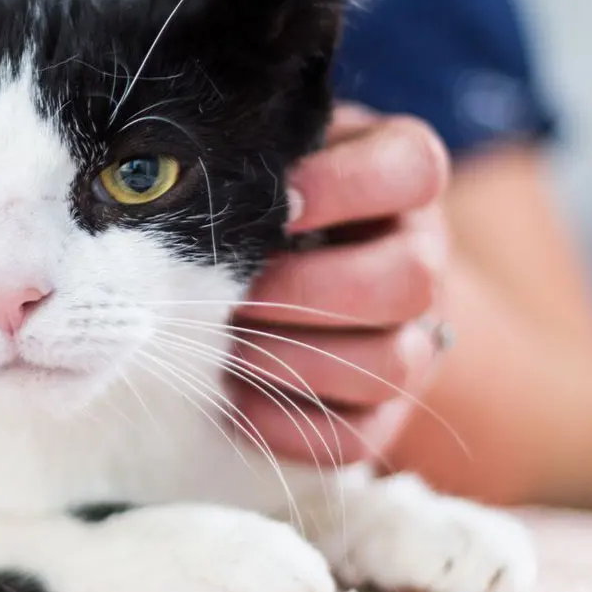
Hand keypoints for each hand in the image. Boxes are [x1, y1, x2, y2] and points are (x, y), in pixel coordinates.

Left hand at [228, 105, 451, 465]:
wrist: (300, 263)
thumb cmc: (266, 193)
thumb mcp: (270, 155)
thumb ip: (247, 157)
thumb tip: (169, 183)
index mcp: (401, 176)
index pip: (412, 168)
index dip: (346, 186)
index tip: (277, 202)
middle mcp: (423, 256)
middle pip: (409, 279)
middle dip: (309, 292)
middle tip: (235, 294)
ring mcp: (413, 338)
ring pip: (391, 364)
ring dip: (295, 361)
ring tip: (227, 348)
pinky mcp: (384, 409)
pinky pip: (357, 437)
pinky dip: (288, 426)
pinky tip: (232, 402)